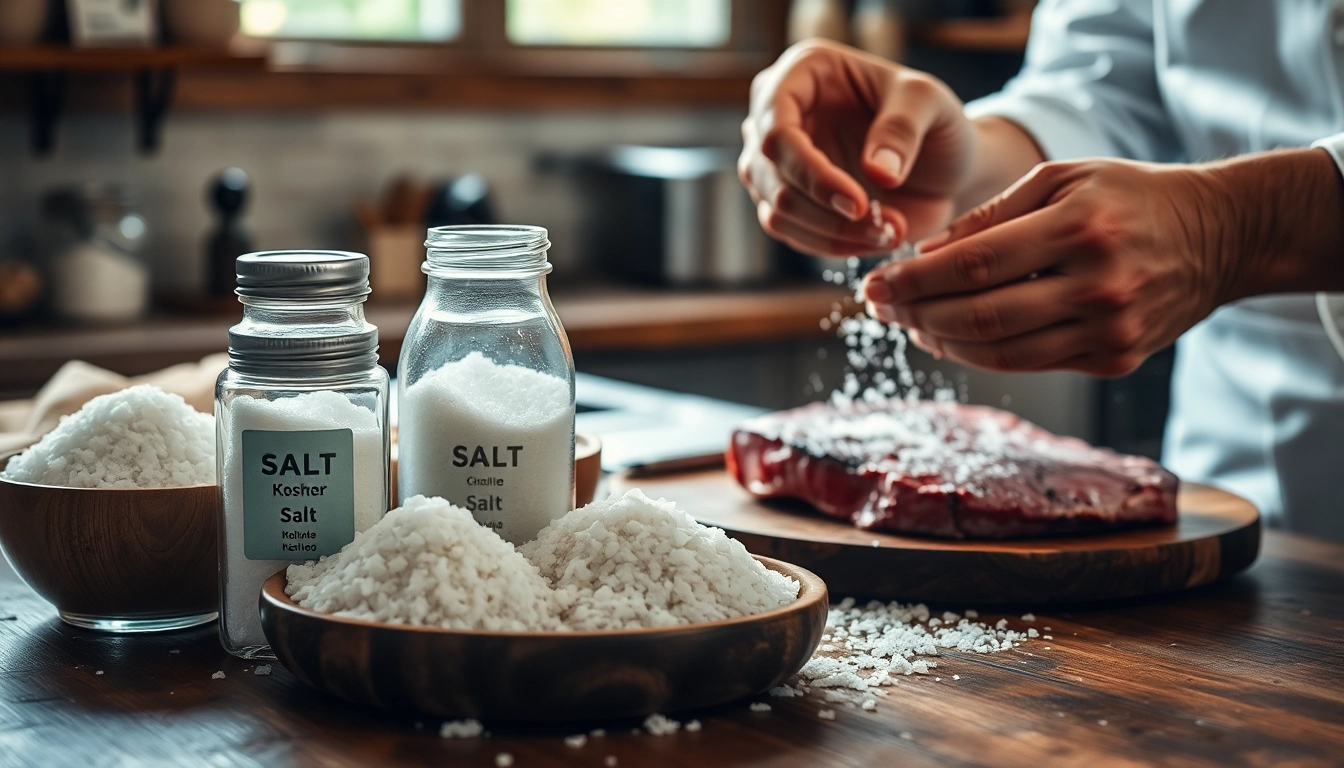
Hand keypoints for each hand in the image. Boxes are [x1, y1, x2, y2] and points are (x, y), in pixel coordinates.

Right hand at [738, 39, 975, 256]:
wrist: (943, 163)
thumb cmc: (934, 120)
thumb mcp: (930, 105)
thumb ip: (902, 129)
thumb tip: (876, 173)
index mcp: (801, 73)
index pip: (777, 130)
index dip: (811, 172)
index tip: (858, 204)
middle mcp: (777, 115)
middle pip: (770, 176)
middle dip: (826, 212)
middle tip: (887, 227)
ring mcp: (777, 162)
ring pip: (778, 212)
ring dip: (833, 235)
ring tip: (890, 234)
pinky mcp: (789, 201)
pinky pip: (794, 234)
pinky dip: (834, 246)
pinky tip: (876, 240)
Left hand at [862, 159, 1234, 375]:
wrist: (1219, 236)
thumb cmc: (1129, 197)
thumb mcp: (1063, 179)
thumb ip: (992, 215)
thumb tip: (925, 254)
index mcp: (1079, 227)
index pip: (973, 264)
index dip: (914, 280)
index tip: (874, 285)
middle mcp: (1097, 284)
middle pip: (980, 315)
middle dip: (916, 314)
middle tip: (879, 309)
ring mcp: (1109, 329)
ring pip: (1000, 351)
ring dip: (942, 342)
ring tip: (910, 325)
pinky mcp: (1116, 359)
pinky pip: (1030, 363)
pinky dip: (982, 354)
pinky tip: (952, 338)